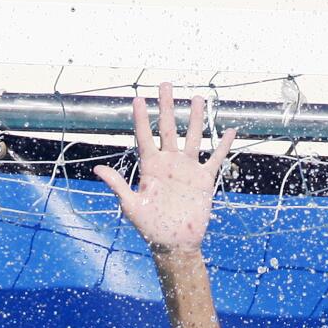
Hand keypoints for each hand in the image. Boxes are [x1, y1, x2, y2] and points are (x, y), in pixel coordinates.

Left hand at [94, 82, 236, 252]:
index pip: (145, 137)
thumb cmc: (150, 228)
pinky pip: (215, 158)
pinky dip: (223, 145)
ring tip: (197, 97)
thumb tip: (96, 169)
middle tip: (165, 83)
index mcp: (150, 168)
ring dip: (195, 118)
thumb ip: (117, 185)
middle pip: (168, 128)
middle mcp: (168, 164)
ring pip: (192, 137)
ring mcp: (187, 169)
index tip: (138, 98)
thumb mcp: (131, 206)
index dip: (141, 118)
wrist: (174, 244)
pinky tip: (230, 130)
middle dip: (167, 106)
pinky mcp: (203, 179)